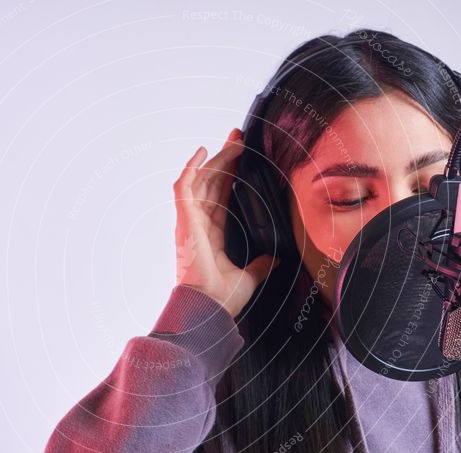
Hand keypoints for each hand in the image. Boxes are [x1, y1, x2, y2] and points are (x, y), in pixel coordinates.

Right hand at [173, 127, 280, 318]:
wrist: (209, 307)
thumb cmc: (222, 298)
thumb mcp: (250, 276)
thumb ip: (261, 265)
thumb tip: (277, 260)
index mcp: (211, 234)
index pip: (221, 196)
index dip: (231, 175)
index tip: (244, 158)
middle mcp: (198, 224)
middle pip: (211, 182)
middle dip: (226, 158)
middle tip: (240, 138)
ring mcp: (189, 220)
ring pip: (201, 179)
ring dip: (217, 158)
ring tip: (234, 141)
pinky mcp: (185, 219)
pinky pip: (184, 186)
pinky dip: (191, 167)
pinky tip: (203, 151)